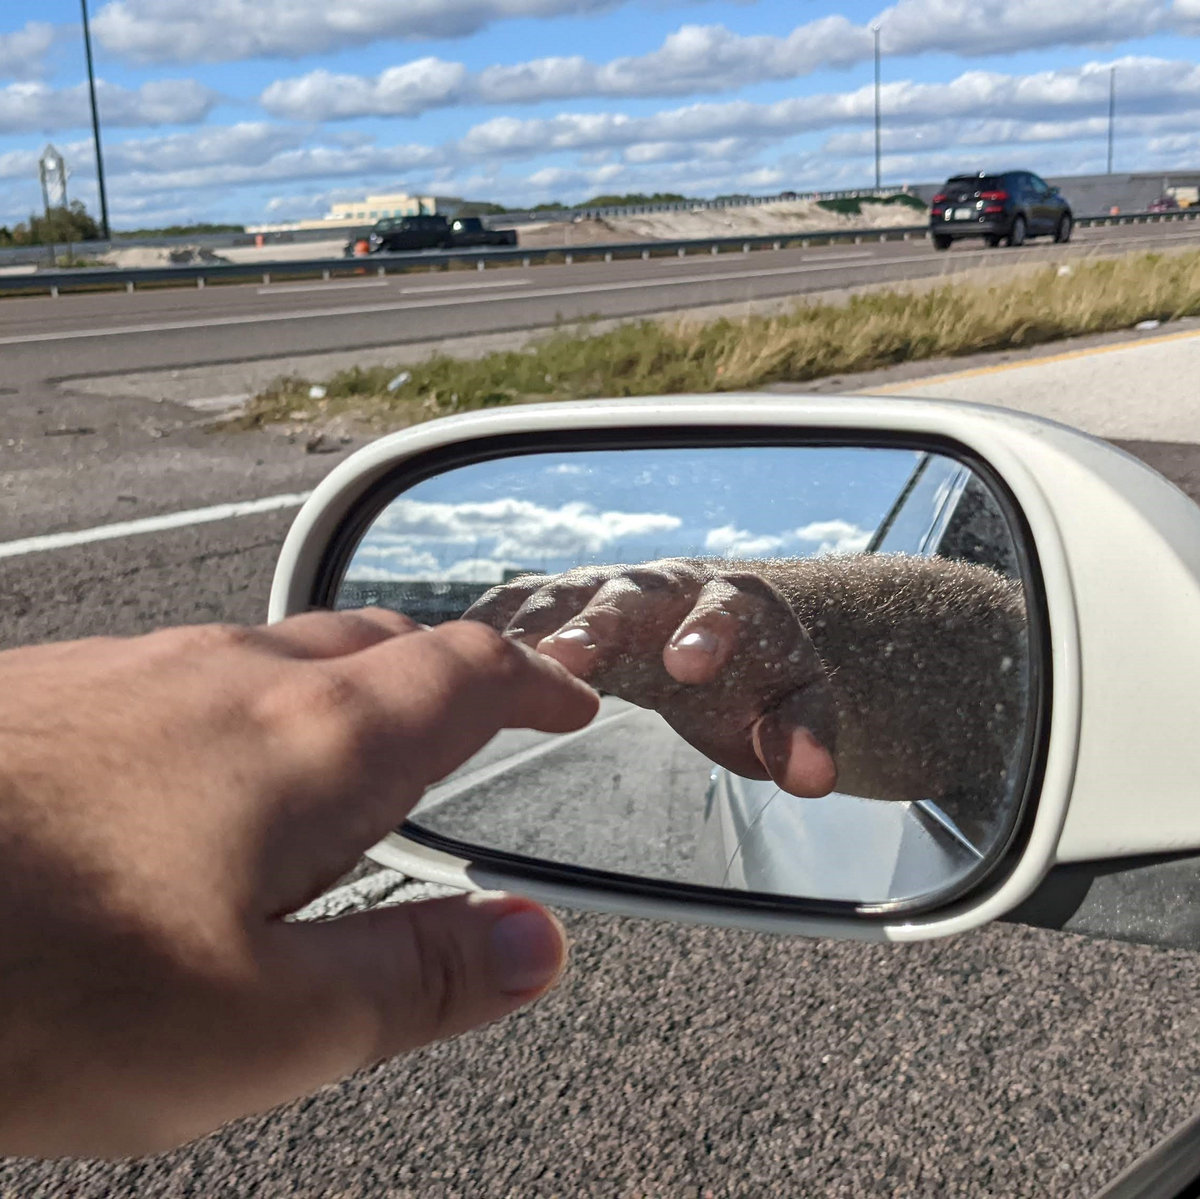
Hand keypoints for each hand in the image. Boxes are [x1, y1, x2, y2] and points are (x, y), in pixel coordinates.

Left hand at [0, 611, 598, 1157]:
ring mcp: (142, 668)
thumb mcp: (264, 1026)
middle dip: (449, 674)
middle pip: (382, 641)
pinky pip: (197, 668)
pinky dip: (253, 698)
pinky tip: (209, 761)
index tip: (571, 702)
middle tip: (480, 718)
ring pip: (285, 647)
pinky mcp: (62, 685)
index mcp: (316, 743)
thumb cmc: (38, 982)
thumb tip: (539, 946)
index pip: (467, 673)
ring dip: (350, 681)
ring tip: (359, 738)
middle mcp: (238, 676)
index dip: (534, 682)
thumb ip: (420, 979)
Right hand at [464, 559, 836, 797]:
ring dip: (523, 627)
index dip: (705, 633)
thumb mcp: (793, 707)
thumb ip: (803, 736)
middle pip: (625, 595)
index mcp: (728, 604)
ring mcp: (602, 591)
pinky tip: (435, 654)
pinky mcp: (558, 605)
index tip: (689, 665)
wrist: (717, 633)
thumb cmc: (755, 675)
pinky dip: (480, 627)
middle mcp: (659, 587)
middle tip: (567, 656)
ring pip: (558, 597)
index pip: (722, 610)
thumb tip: (813, 779)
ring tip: (481, 661)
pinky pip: (514, 607)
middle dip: (596, 624)